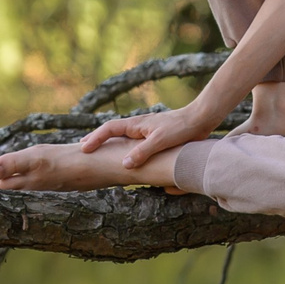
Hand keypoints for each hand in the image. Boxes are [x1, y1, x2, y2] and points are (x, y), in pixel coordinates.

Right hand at [81, 101, 213, 170]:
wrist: (201, 119)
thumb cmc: (181, 128)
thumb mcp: (160, 140)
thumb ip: (142, 152)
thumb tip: (123, 164)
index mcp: (137, 124)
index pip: (109, 129)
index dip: (95, 138)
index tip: (83, 149)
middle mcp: (139, 126)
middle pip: (112, 131)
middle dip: (97, 138)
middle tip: (83, 147)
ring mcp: (147, 131)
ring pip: (123, 136)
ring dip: (110, 143)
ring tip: (101, 151)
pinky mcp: (156, 137)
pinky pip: (134, 142)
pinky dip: (124, 146)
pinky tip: (128, 155)